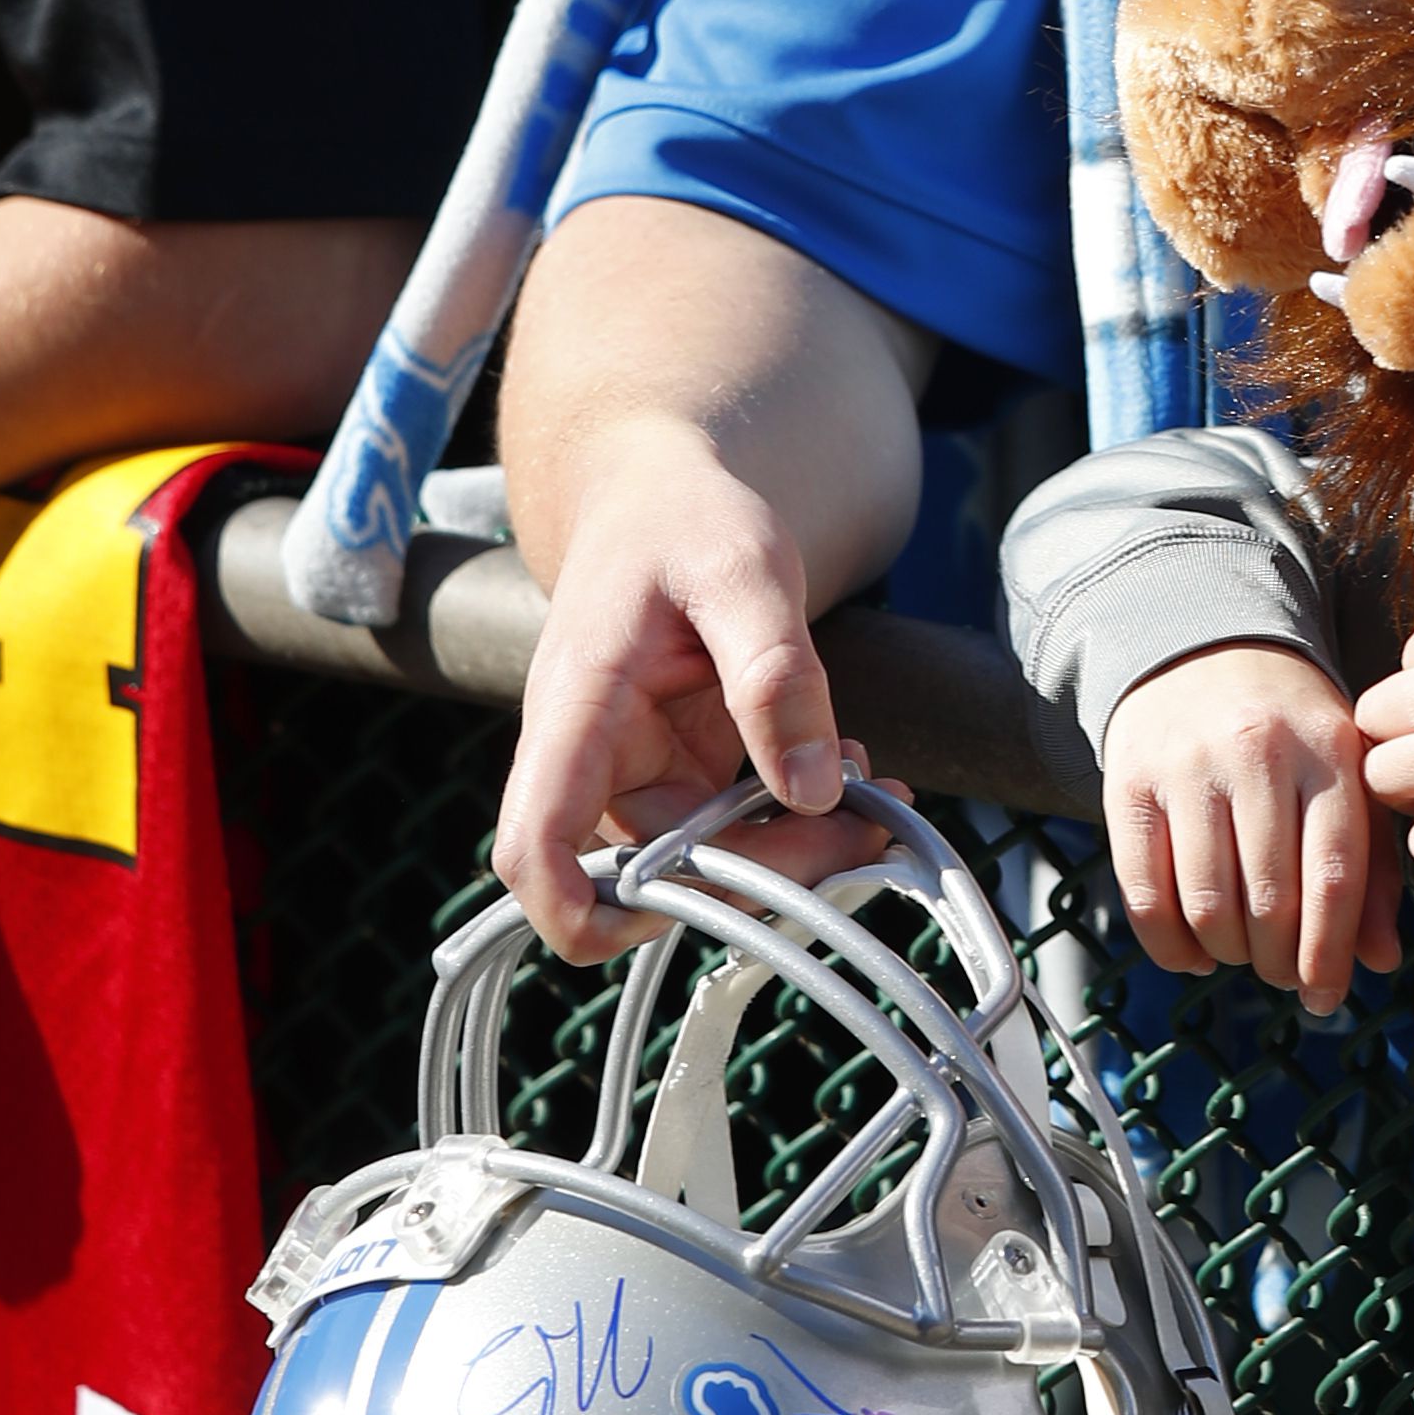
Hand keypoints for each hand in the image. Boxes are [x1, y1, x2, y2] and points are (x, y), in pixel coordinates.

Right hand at [494, 201, 931, 966]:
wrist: (667, 488)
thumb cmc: (685, 516)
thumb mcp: (744, 568)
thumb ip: (774, 670)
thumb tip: (811, 785)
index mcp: (579, 706)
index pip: (536, 843)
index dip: (575, 910)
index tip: (661, 927)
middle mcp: (594, 755)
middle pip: (654, 872)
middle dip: (760, 872)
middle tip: (865, 828)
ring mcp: (638, 770)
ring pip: (704, 858)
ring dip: (790, 848)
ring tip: (877, 796)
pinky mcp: (682, 768)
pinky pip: (734, 823)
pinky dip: (796, 815)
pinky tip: (855, 772)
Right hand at [1100, 641, 1401, 1013]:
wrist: (1208, 645)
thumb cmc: (1295, 729)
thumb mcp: (1349, 776)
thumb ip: (1372, 867)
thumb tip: (1378, 961)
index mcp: (1328, 752)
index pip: (1334, 875)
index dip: (1329, 953)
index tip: (1326, 995)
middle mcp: (1257, 754)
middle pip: (1269, 901)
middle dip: (1279, 962)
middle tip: (1284, 974)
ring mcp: (1188, 767)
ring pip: (1207, 905)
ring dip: (1229, 954)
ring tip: (1243, 954)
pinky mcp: (1131, 782)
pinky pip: (1144, 893)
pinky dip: (1170, 946)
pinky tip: (1194, 953)